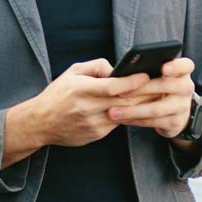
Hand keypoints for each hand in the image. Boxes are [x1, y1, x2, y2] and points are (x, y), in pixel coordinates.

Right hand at [2, 58, 150, 167]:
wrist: (41, 122)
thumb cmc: (58, 94)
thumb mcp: (72, 72)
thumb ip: (95, 66)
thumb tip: (116, 69)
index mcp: (81, 90)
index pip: (112, 87)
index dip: (132, 82)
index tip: (146, 76)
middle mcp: (87, 108)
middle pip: (123, 103)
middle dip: (144, 95)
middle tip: (160, 87)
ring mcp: (93, 124)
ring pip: (124, 115)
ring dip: (140, 107)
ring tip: (154, 97)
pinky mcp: (96, 135)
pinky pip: (117, 124)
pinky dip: (128, 116)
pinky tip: (137, 109)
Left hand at [106, 57, 195, 138]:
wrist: (176, 112)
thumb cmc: (160, 86)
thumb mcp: (160, 75)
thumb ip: (149, 69)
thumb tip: (124, 70)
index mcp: (182, 72)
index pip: (185, 66)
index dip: (176, 66)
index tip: (164, 68)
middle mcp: (185, 88)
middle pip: (166, 86)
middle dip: (141, 89)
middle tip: (119, 93)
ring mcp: (182, 107)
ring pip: (157, 108)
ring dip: (132, 111)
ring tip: (113, 111)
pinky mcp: (175, 122)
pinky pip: (152, 122)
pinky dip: (134, 120)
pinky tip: (121, 119)